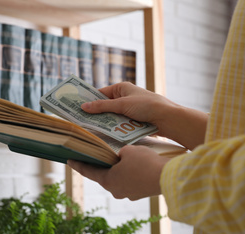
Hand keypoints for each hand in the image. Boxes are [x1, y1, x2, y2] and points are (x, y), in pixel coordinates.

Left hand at [67, 145, 169, 200]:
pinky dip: (130, 173)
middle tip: (98, 154)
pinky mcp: (140, 193)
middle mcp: (116, 190)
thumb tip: (122, 157)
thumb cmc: (144, 163)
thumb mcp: (128, 150)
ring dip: (118, 169)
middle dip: (102, 165)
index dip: (78, 165)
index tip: (69, 160)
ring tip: (122, 157)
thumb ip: (120, 152)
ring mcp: (128, 193)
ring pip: (119, 178)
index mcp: (108, 180)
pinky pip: (131, 181)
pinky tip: (136, 164)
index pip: (88, 171)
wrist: (166, 177)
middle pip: (104, 175)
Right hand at [82, 82, 207, 149]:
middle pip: (106, 106)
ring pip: (112, 116)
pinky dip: (114, 128)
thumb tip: (83, 107)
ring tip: (91, 130)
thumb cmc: (147, 106)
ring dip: (105, 122)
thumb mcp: (122, 104)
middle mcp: (125, 97)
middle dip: (96, 113)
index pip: (101, 93)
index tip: (77, 107)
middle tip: (81, 121)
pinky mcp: (134, 120)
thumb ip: (102, 106)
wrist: (168, 118)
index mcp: (122, 88)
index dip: (89, 100)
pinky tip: (106, 135)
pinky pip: (120, 124)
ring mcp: (130, 109)